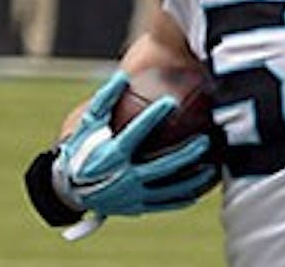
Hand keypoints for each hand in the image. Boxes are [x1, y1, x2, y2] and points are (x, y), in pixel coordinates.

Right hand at [51, 71, 218, 216]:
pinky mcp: (137, 208)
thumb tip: (122, 75)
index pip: (134, 134)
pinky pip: (165, 204)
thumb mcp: (89, 123)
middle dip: (186, 154)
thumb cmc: (83, 148)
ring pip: (168, 190)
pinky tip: (201, 189)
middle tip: (206, 139)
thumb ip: (105, 101)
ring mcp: (131, 196)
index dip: (152, 117)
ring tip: (213, 167)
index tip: (171, 101)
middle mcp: (123, 178)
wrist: (71, 189)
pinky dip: (184, 198)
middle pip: (161, 166)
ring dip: (192, 180)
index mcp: (111, 155)